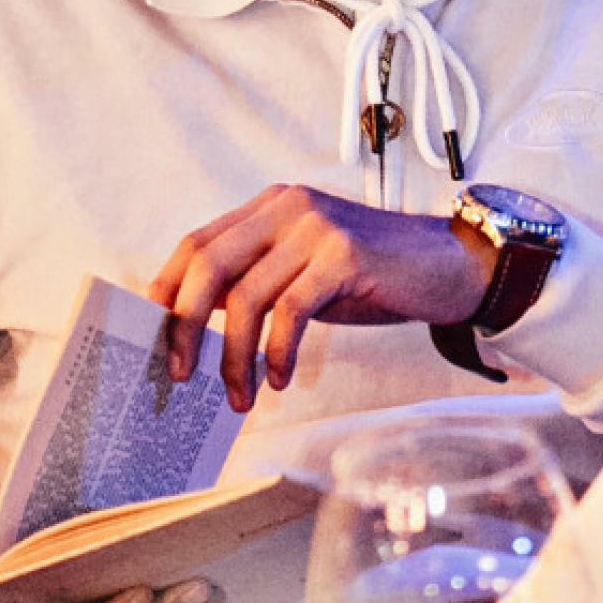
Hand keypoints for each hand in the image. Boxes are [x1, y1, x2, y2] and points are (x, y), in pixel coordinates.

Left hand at [152, 185, 492, 407]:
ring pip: (248, 295)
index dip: (168, 287)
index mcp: (269, 207)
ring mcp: (315, 228)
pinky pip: (293, 310)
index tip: (152, 333)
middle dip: (185, 323)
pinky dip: (279, 352)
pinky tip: (282, 379)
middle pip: (209, 263)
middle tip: (181, 372)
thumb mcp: (307, 268)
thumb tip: (202, 325)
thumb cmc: (374, 275)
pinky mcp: (344, 256)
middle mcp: (285, 207)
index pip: (198, 242)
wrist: (449, 264)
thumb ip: (262, 280)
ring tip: (240, 394)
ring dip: (235, 355)